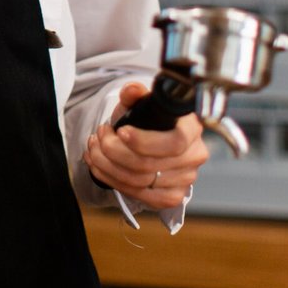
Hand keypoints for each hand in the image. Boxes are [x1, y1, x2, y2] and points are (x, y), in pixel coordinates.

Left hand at [84, 80, 208, 210]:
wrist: (149, 140)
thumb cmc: (146, 120)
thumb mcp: (139, 102)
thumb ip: (134, 93)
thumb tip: (131, 90)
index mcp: (192, 129)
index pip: (174, 142)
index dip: (144, 141)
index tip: (120, 131)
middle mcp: (194, 156)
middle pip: (149, 165)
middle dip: (114, 151)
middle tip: (98, 137)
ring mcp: (185, 180)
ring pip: (139, 181)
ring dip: (108, 165)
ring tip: (94, 149)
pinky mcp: (171, 198)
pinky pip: (138, 194)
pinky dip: (112, 180)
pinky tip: (99, 166)